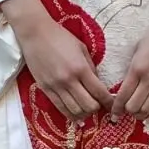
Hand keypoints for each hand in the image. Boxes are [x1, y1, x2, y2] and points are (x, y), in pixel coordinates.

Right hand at [2, 0, 110, 118]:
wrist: (35, 33)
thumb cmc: (60, 37)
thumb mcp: (82, 48)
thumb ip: (91, 68)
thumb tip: (98, 85)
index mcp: (81, 68)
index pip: (100, 92)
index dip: (109, 102)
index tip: (113, 105)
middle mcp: (69, 80)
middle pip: (89, 106)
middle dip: (97, 108)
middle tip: (99, 105)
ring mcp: (55, 86)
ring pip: (75, 111)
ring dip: (84, 113)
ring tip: (87, 109)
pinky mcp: (45, 89)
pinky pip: (60, 108)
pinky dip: (70, 115)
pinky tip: (76, 115)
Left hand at [112, 0, 148, 119]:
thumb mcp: (139, 49)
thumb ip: (133, 68)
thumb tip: (126, 85)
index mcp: (137, 68)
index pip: (122, 95)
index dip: (116, 108)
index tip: (113, 115)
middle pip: (134, 107)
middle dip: (127, 112)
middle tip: (125, 112)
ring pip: (148, 109)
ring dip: (140, 115)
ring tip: (137, 115)